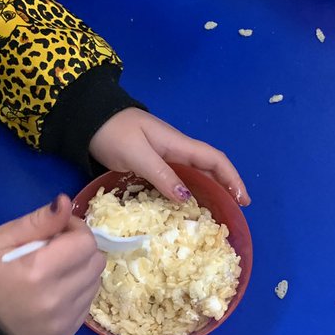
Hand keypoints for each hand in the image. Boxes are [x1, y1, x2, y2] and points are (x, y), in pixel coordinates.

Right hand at [0, 195, 104, 334]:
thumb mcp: (4, 238)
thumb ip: (39, 221)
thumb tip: (66, 202)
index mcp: (38, 272)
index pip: (85, 242)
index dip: (74, 230)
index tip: (58, 232)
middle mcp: (55, 301)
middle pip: (95, 263)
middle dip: (80, 250)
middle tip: (56, 251)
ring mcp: (62, 322)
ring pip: (95, 283)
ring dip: (80, 272)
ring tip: (54, 273)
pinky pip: (87, 305)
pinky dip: (76, 294)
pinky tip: (54, 292)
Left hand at [89, 107, 249, 205]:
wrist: (91, 120)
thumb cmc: (114, 133)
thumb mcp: (138, 156)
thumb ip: (162, 175)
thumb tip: (186, 199)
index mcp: (179, 145)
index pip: (215, 160)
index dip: (232, 179)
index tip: (242, 200)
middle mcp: (177, 150)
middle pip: (210, 169)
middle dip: (226, 188)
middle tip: (233, 212)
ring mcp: (166, 156)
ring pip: (195, 175)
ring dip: (209, 192)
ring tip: (216, 214)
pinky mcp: (154, 163)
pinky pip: (178, 179)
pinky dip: (188, 193)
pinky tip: (187, 207)